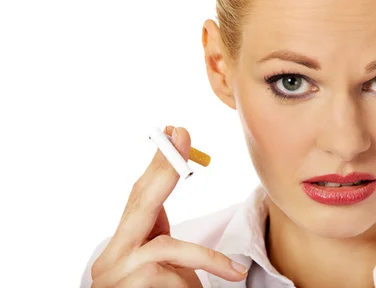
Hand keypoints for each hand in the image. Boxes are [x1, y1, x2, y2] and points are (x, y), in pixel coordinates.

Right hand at [90, 126, 247, 286]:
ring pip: (168, 248)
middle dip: (164, 168)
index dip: (158, 162)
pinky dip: (198, 284)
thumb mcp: (164, 262)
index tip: (175, 132)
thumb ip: (163, 229)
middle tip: (182, 137)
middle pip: (139, 202)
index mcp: (124, 242)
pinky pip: (177, 280)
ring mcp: (119, 275)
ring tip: (234, 274)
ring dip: (205, 259)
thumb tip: (175, 175)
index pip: (139, 195)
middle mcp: (113, 255)